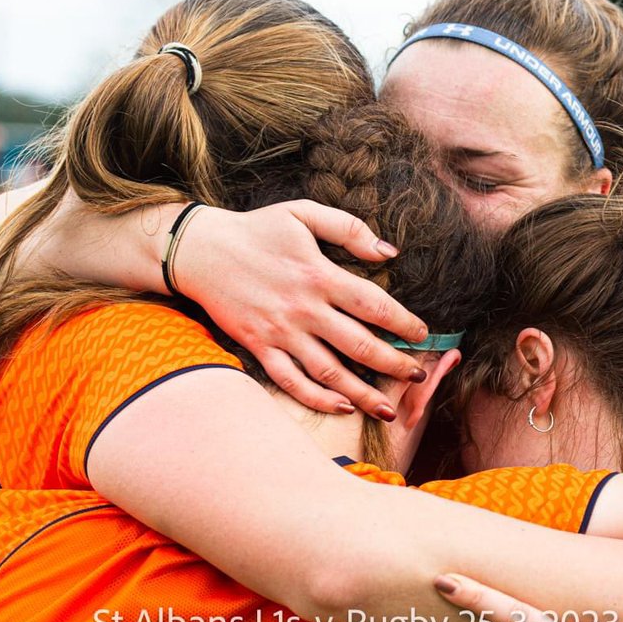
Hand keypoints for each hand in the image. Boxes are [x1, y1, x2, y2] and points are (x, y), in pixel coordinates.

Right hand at [174, 200, 429, 418]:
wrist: (199, 250)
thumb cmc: (257, 229)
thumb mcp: (303, 213)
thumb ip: (348, 229)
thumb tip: (389, 252)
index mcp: (318, 274)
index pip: (373, 304)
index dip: (403, 322)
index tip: (423, 334)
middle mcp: (303, 308)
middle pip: (359, 345)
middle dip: (394, 364)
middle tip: (418, 377)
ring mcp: (280, 332)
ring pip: (329, 371)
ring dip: (363, 393)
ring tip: (389, 408)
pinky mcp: (259, 347)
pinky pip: (291, 381)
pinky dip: (317, 398)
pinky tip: (341, 406)